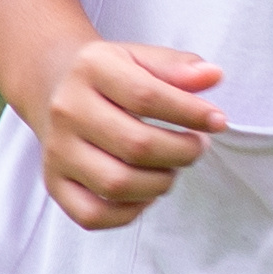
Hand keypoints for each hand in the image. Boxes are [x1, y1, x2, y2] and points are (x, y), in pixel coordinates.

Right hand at [31, 35, 223, 229]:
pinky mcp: (54, 182)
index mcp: (91, 68)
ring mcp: (57, 150)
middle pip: (136, 145)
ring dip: (160, 183)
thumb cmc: (113, 77)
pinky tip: (146, 192)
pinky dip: (129, 213)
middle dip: (182, 152)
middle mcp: (67, 110)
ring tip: (172, 167)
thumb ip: (179, 67)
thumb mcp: (143, 58)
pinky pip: (92, 215)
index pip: (147, 96)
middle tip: (197, 147)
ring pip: (117, 184)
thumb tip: (214, 76)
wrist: (55, 87)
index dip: (192, 114)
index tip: (218, 121)